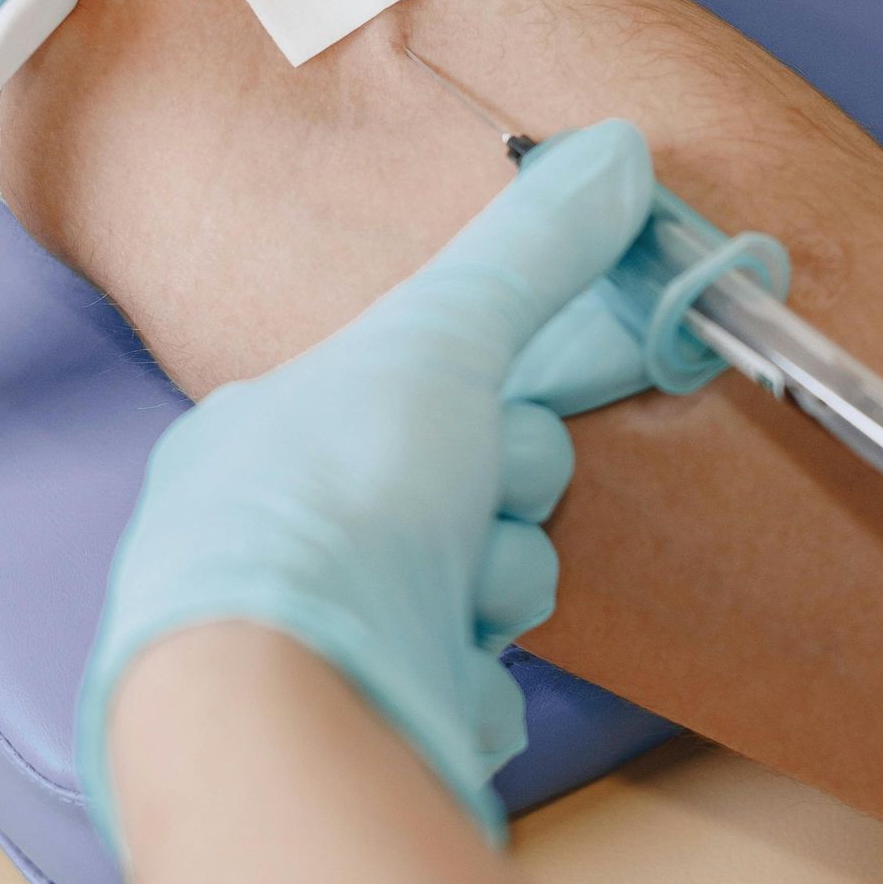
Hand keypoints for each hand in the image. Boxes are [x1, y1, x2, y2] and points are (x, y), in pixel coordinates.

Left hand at [78, 120, 653, 846]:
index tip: (515, 422)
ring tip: (460, 600)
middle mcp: (275, 540)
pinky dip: (474, 684)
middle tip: (481, 509)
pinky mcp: (358, 733)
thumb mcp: (439, 340)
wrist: (288, 708)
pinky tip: (445, 677)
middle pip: (458, 495)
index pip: (415, 396)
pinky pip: (465, 692)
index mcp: (266, 440)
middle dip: (501, 507)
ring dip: (495, 590)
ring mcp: (317, 643)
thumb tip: (616, 151)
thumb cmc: (332, 507)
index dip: (488, 408)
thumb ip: (531, 252)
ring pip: (471, 594)